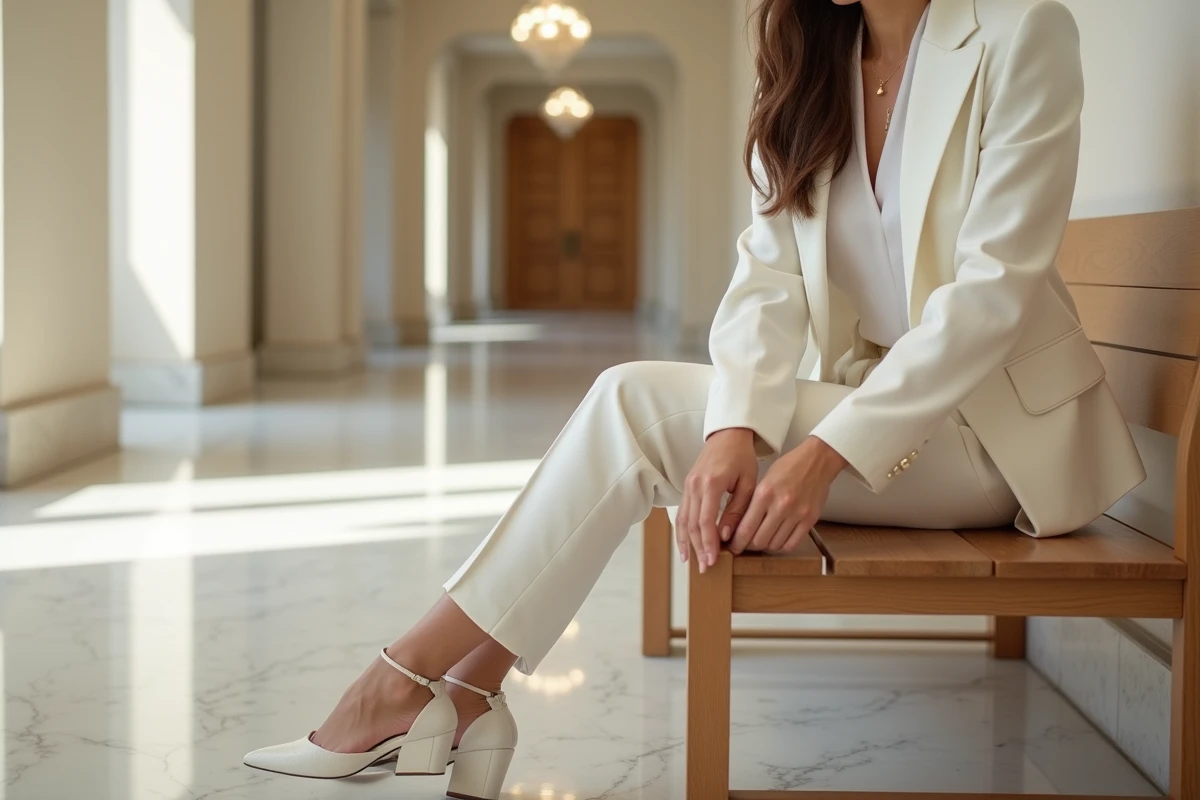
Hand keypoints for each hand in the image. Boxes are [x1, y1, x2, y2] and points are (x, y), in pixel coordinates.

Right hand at [677, 428, 758, 572]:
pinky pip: (682, 513)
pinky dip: (682, 531)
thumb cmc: (742, 457)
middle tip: (705, 568)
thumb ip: (737, 510)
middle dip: (697, 548)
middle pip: (692, 524)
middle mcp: (694, 485)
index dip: (708, 543)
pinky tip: (685, 545)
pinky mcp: (687, 486)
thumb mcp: (747, 484)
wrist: (728, 435)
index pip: (705, 521)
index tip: (713, 560)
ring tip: (691, 562)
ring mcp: (688, 485)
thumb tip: (726, 537)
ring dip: (686, 543)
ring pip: (683, 520)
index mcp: (711, 483)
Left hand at [729, 436, 846, 554]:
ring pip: (774, 545)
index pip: (746, 529)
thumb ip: (752, 503)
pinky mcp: (810, 519)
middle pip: (759, 541)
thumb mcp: (763, 480)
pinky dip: (782, 546)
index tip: (733, 546)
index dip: (737, 542)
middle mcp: (780, 506)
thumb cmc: (788, 467)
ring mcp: (797, 514)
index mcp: (764, 494)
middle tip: (746, 545)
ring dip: (765, 546)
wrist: (817, 460)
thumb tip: (738, 525)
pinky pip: (792, 544)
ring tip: (762, 541)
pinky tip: (777, 540)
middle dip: (749, 546)